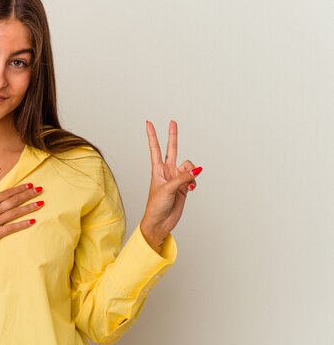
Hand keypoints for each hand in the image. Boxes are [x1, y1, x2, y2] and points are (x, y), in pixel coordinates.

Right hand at [0, 171, 43, 247]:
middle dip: (28, 195)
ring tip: (41, 203)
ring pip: (15, 213)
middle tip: (40, 190)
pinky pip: (11, 228)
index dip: (19, 188)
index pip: (6, 193)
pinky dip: (22, 224)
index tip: (30, 184)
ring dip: (28, 207)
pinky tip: (32, 221)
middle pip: (13, 201)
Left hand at [140, 120, 201, 252]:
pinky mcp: (184, 187)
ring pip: (188, 165)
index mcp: (157, 170)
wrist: (160, 222)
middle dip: (173, 136)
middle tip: (173, 122)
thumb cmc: (156, 206)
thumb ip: (182, 178)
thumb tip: (196, 170)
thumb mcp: (167, 189)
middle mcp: (167, 171)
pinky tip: (192, 187)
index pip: (155, 148)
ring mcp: (176, 178)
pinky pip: (193, 177)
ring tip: (188, 184)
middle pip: (172, 149)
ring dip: (191, 172)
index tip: (148, 123)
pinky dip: (195, 180)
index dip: (152, 135)